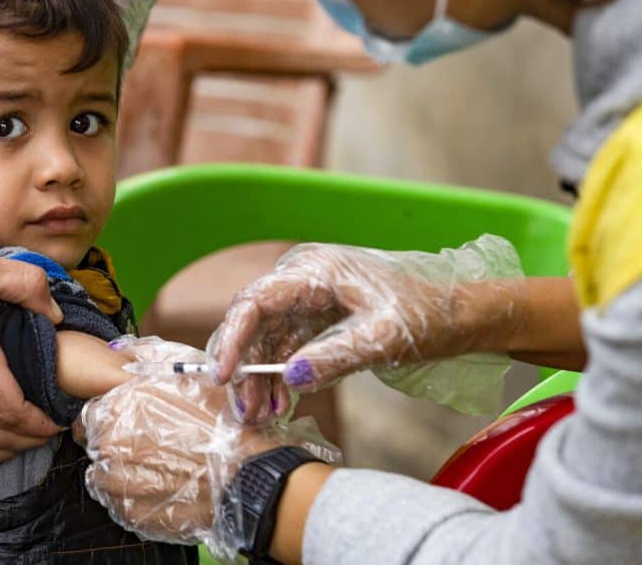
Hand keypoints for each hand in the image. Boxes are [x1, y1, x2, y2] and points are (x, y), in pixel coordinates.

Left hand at [77, 337, 336, 558]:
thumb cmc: (221, 422)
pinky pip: (118, 502)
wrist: (246, 476)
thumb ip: (150, 354)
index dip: (109, 414)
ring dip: (120, 470)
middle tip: (147, 443)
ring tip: (153, 467)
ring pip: (103, 474)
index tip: (125, 419)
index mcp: (121, 407)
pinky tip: (158, 488)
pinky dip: (132, 496)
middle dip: (114, 441)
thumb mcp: (190, 371)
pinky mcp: (132, 512)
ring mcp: (120, 481)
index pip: (91, 412)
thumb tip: (119, 346)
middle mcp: (112, 443)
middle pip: (96, 443)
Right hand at [208, 234, 526, 421]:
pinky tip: (282, 403)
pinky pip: (288, 346)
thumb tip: (291, 379)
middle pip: (255, 322)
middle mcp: (304, 279)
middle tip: (244, 407)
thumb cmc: (427, 316)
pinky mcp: (318, 318)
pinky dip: (282, 375)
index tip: (224, 375)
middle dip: (246, 366)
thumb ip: (335, 357)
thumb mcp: (383, 338)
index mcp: (314, 270)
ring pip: (268, 338)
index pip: (256, 301)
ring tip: (261, 414)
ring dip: (261, 377)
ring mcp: (309, 298)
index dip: (235, 338)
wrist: (461, 317)